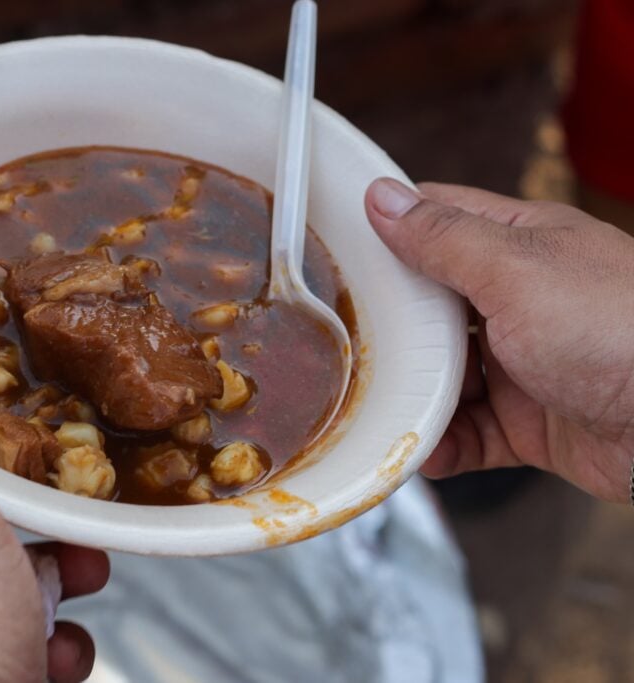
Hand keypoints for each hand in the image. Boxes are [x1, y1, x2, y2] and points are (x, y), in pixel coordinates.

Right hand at [366, 178, 633, 502]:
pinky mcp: (529, 422)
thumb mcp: (517, 271)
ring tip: (375, 403)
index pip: (434, 223)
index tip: (327, 248)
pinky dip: (443, 442)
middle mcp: (516, 300)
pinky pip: (469, 432)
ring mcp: (522, 363)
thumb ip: (444, 239)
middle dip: (388, 326)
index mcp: (517, 245)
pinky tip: (424, 450)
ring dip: (411, 392)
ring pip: (443, 374)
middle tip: (337, 339)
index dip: (382, 232)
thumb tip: (383, 195)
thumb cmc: (618, 329)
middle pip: (428, 306)